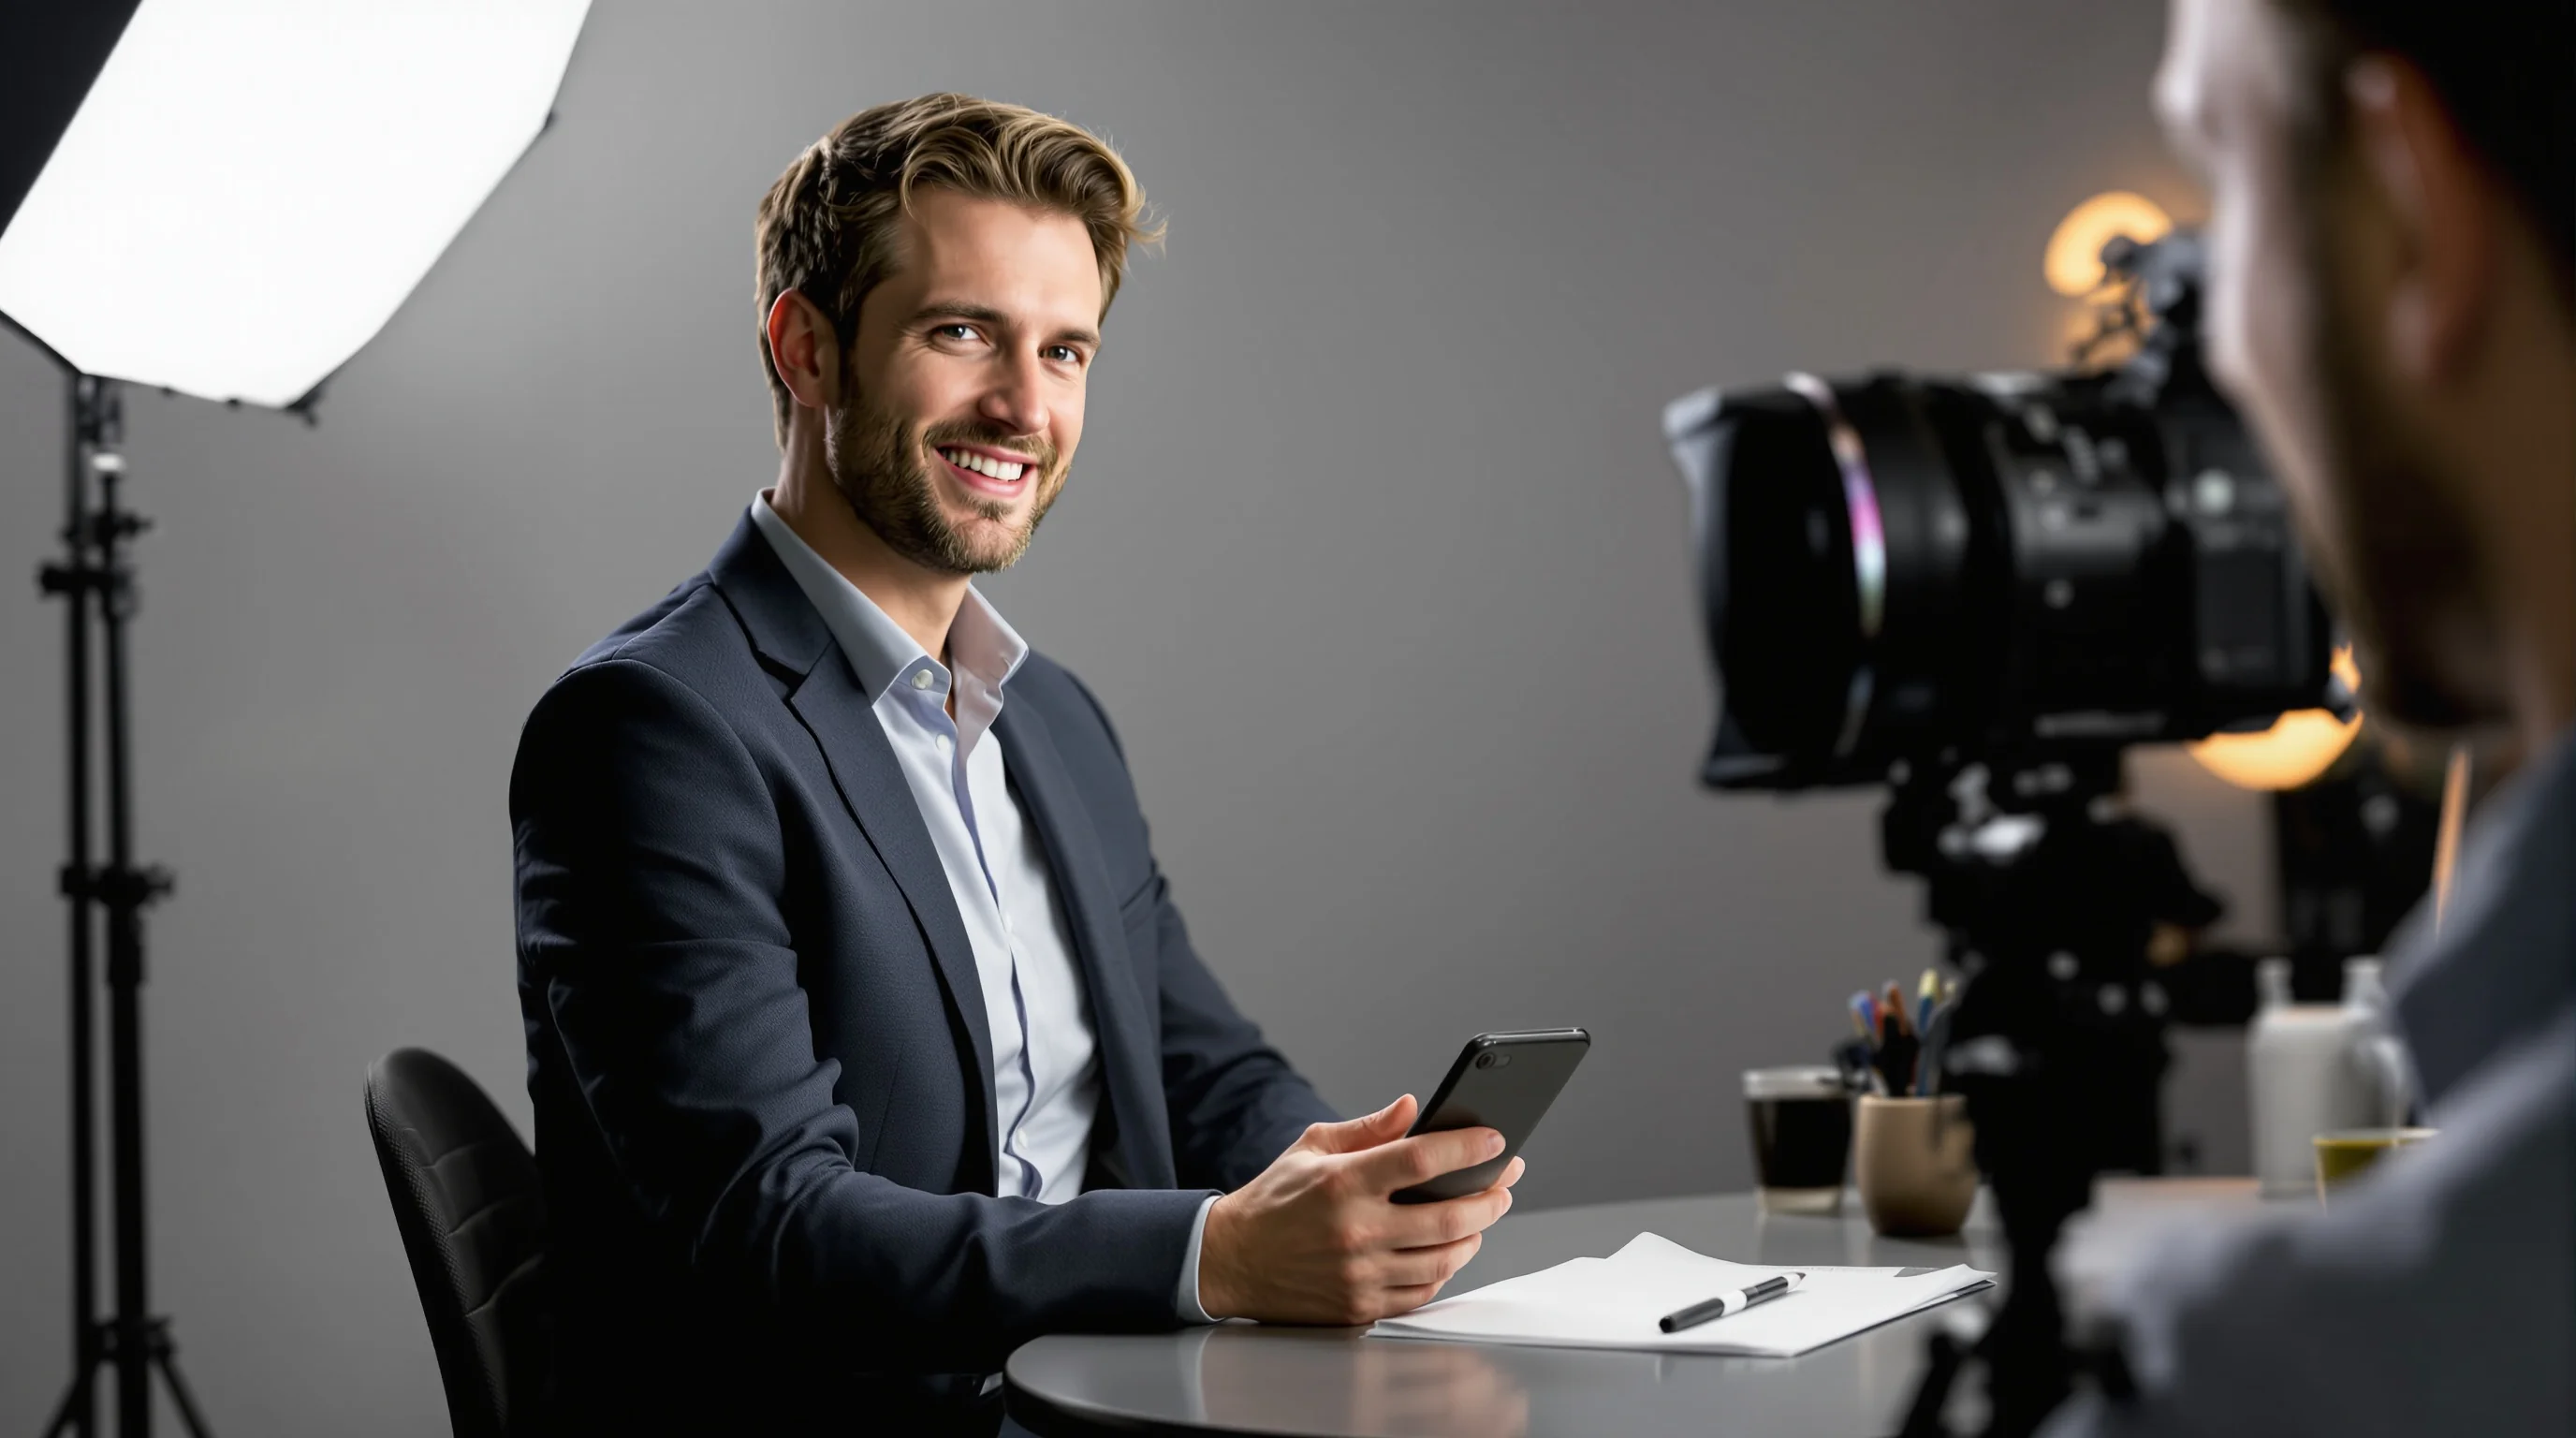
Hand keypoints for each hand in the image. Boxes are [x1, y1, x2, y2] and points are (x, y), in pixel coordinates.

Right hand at [1196, 1094, 1525, 1324]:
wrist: (1230, 1261)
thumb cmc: (1274, 1200)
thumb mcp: (1312, 1147)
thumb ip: (1368, 1129)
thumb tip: (1412, 1108)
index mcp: (1344, 1183)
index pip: (1421, 1160)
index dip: (1467, 1148)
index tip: (1496, 1142)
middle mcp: (1355, 1230)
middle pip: (1448, 1216)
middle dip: (1489, 1197)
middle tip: (1504, 1185)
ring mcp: (1359, 1274)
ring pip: (1443, 1259)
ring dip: (1473, 1236)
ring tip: (1480, 1217)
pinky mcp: (1359, 1307)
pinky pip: (1421, 1292)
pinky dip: (1443, 1271)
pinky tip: (1447, 1251)